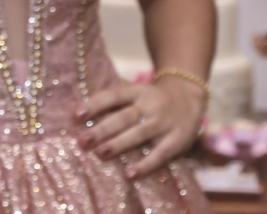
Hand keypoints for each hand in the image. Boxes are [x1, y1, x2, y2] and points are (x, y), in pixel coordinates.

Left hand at [74, 77, 205, 179]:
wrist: (190, 96)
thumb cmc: (152, 99)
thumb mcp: (136, 93)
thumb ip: (113, 102)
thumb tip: (77, 114)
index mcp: (137, 91)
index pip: (114, 95)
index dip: (95, 104)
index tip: (76, 115)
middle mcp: (150, 104)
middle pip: (124, 116)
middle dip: (103, 129)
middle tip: (83, 141)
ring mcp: (164, 122)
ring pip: (140, 133)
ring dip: (119, 144)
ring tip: (100, 154)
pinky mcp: (177, 140)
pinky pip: (160, 154)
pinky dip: (145, 165)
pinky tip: (129, 174)